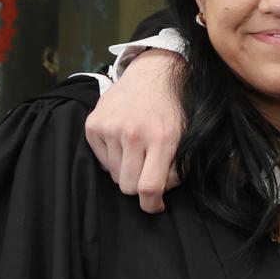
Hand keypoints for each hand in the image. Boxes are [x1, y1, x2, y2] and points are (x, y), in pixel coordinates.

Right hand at [85, 49, 184, 212]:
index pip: (148, 187)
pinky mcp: (93, 125)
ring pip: (114, 175)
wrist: (153, 73)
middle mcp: (133, 133)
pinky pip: (101, 161)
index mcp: (161, 138)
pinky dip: (113, 158)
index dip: (151, 204)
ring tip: (138, 150)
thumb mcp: (186, 135)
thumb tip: (162, 193)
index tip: (154, 205)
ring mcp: (110, 128)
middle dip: (140, 185)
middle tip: (149, 171)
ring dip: (126, 169)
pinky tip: (124, 141)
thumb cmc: (173, 108)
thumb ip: (178, 166)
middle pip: (128, 186)